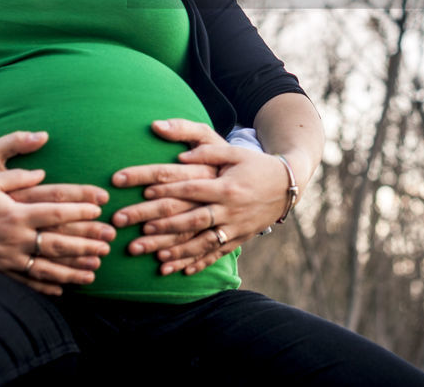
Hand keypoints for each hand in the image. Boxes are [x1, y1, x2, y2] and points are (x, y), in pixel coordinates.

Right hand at [0, 131, 114, 293]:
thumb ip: (18, 175)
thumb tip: (42, 173)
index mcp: (15, 212)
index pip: (55, 211)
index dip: (80, 210)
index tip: (101, 209)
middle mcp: (14, 237)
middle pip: (57, 242)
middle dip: (86, 243)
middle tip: (109, 242)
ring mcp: (8, 258)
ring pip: (47, 267)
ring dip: (73, 270)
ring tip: (95, 270)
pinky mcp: (0, 271)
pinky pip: (27, 282)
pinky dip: (47, 287)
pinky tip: (64, 289)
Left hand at [110, 119, 289, 275]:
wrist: (288, 185)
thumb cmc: (256, 164)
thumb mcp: (234, 151)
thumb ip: (206, 152)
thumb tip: (180, 156)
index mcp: (226, 186)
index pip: (192, 189)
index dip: (169, 190)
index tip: (143, 193)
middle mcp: (230, 209)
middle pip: (191, 219)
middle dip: (162, 228)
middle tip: (135, 234)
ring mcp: (235, 227)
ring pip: (202, 242)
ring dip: (177, 251)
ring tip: (153, 258)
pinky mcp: (240, 238)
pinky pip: (216, 254)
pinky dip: (199, 263)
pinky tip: (180, 272)